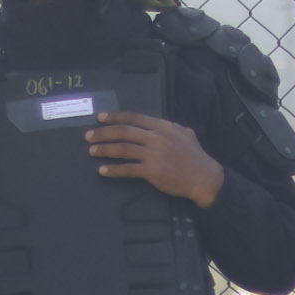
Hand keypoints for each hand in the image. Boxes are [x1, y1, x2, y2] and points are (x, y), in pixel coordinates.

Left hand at [87, 112, 224, 207]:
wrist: (204, 177)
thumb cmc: (195, 157)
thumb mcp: (186, 134)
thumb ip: (172, 127)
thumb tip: (163, 124)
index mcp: (163, 127)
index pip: (134, 118)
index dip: (115, 117)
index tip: (101, 118)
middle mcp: (156, 138)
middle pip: (124, 132)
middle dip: (103, 133)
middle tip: (89, 135)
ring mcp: (154, 155)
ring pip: (123, 149)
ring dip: (104, 149)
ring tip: (92, 151)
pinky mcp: (152, 171)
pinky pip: (128, 169)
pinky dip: (113, 169)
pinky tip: (103, 170)